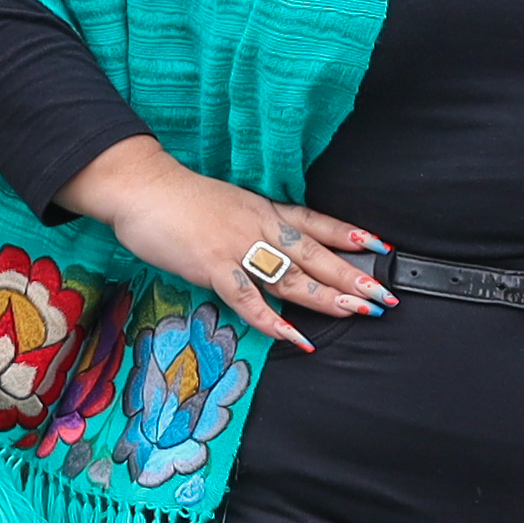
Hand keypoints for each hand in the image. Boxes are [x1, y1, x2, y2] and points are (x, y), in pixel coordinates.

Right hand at [58, 138, 390, 354]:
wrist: (140, 186)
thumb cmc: (176, 198)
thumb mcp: (224, 206)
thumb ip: (246, 227)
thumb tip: (262, 249)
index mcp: (261, 209)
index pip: (315, 221)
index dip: (348, 234)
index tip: (379, 246)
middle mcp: (258, 226)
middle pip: (314, 253)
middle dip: (351, 275)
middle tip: (383, 293)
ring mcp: (237, 247)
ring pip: (290, 275)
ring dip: (325, 296)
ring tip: (356, 311)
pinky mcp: (212, 266)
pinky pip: (247, 298)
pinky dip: (270, 320)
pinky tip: (291, 336)